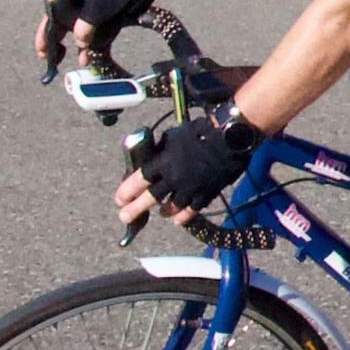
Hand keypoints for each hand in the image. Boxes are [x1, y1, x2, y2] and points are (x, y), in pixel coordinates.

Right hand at [38, 0, 155, 74]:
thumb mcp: (94, 10)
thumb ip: (84, 27)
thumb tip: (80, 44)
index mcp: (69, 0)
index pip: (51, 19)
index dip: (44, 37)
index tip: (41, 52)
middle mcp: (78, 8)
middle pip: (63, 29)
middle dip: (58, 45)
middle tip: (53, 61)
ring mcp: (92, 15)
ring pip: (80, 35)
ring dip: (78, 49)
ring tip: (78, 62)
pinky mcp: (105, 21)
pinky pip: (96, 38)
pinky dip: (93, 48)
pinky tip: (90, 58)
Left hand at [114, 106, 258, 227]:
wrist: (229, 138)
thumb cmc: (203, 130)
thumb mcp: (177, 135)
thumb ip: (166, 149)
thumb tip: (160, 153)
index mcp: (164, 161)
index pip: (140, 179)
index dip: (128, 190)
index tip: (119, 198)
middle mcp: (174, 178)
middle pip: (151, 197)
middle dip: (135, 208)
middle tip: (124, 217)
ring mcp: (190, 188)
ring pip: (172, 207)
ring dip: (163, 211)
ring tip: (160, 213)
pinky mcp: (206, 194)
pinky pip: (192, 210)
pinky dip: (183, 216)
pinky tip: (177, 219)